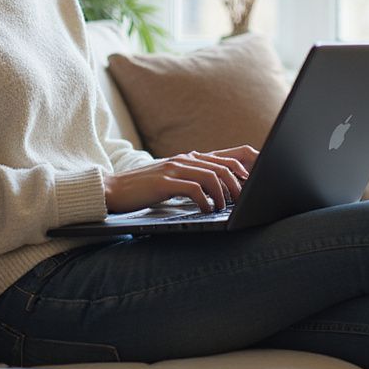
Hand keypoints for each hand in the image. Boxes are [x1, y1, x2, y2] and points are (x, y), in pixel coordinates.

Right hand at [104, 145, 258, 214]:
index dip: (245, 168)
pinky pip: (193, 188)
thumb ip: (192, 181)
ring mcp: (173, 169)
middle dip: (239, 184)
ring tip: (224, 207)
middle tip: (244, 201)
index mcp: (188, 159)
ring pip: (211, 175)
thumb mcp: (172, 181)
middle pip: (223, 166)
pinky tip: (206, 210)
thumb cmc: (144, 189)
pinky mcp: (164, 182)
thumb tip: (218, 193)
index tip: (255, 185)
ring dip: (223, 194)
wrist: (112, 189)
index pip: (225, 158)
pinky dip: (205, 200)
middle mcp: (183, 159)